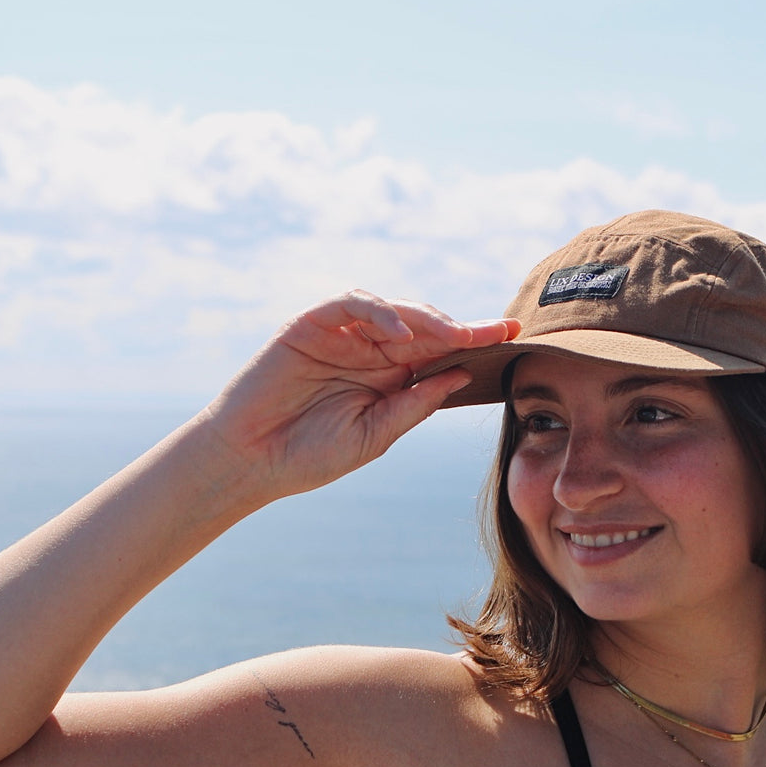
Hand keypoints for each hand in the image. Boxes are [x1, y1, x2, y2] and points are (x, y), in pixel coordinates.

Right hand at [201, 290, 517, 501]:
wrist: (251, 462)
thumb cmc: (309, 456)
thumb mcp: (375, 435)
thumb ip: (414, 405)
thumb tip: (459, 376)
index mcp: (389, 378)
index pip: (439, 352)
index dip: (475, 340)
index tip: (514, 334)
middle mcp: (369, 351)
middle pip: (424, 326)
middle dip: (462, 327)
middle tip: (495, 331)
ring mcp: (340, 335)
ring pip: (393, 309)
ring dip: (425, 318)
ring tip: (452, 335)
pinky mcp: (310, 325)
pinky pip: (350, 304)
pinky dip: (378, 311)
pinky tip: (398, 333)